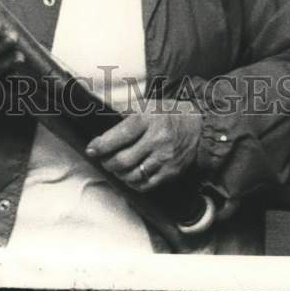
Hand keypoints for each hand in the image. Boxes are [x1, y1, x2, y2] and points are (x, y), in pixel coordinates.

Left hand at [85, 103, 202, 192]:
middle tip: (102, 159)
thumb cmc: (168, 114)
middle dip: (107, 162)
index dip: (102, 145)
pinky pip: (146, 185)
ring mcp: (164, 158)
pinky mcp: (170, 172)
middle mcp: (157, 140)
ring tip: (114, 167)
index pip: (120, 135)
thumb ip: (126, 112)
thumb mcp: (147, 105)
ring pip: (133, 175)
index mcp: (148, 119)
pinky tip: (128, 176)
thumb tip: (102, 119)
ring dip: (118, 174)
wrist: (199, 127)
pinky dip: (133, 183)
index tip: (91, 149)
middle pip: (124, 159)